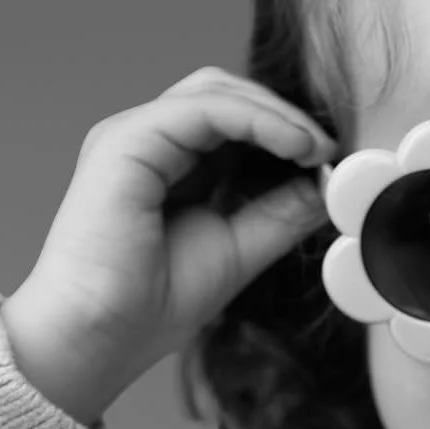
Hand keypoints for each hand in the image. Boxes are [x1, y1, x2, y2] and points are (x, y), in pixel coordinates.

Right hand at [2, 68, 335, 423]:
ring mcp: (133, 137)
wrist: (100, 337)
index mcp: (169, 165)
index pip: (233, 121)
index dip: (284, 130)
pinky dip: (255, 118)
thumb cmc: (150, 305)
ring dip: (275, 113)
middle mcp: (148, 143)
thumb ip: (281, 213)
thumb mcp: (241, 249)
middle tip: (327, 149)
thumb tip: (326, 184)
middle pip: (225, 93)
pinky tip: (292, 144)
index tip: (328, 160)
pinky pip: (202, 109)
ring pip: (215, 91)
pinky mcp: (125, 141)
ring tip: (315, 147)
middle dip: (283, 114)